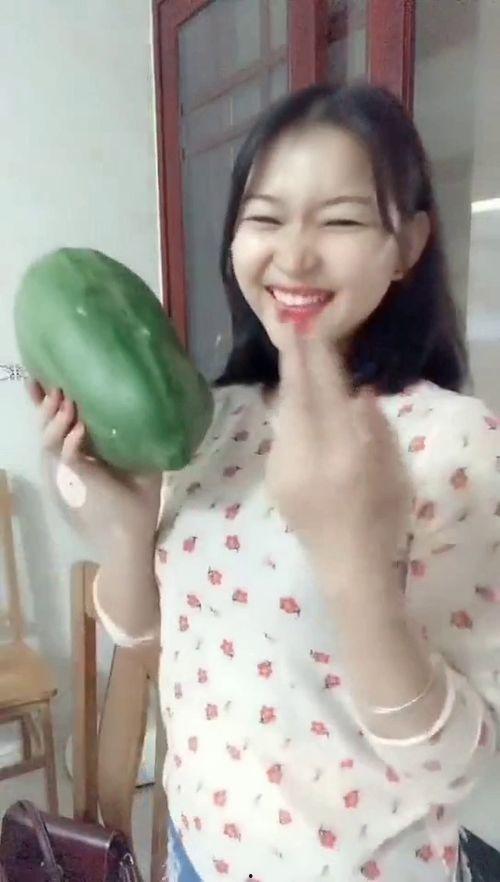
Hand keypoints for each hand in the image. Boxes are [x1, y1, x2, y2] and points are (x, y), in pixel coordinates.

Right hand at [27, 382, 161, 557]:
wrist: (135, 533)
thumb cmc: (139, 499)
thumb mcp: (141, 459)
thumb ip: (139, 435)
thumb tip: (155, 405)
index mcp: (82, 450)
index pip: (60, 421)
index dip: (50, 400)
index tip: (48, 377)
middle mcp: (72, 457)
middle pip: (48, 425)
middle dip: (46, 402)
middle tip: (56, 383)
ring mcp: (71, 468)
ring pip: (49, 438)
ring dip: (56, 418)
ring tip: (66, 401)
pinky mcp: (77, 479)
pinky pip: (67, 455)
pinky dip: (71, 440)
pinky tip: (79, 428)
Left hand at [266, 327, 410, 584]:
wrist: (346, 566)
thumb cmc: (380, 518)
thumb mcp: (391, 470)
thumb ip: (374, 428)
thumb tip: (357, 392)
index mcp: (343, 452)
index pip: (327, 395)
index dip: (316, 360)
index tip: (310, 330)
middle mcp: (306, 457)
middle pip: (295, 399)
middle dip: (292, 362)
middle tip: (289, 329)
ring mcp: (283, 469)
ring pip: (283, 415)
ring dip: (288, 387)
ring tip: (291, 358)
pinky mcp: (273, 479)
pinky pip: (280, 435)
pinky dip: (287, 415)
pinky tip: (292, 404)